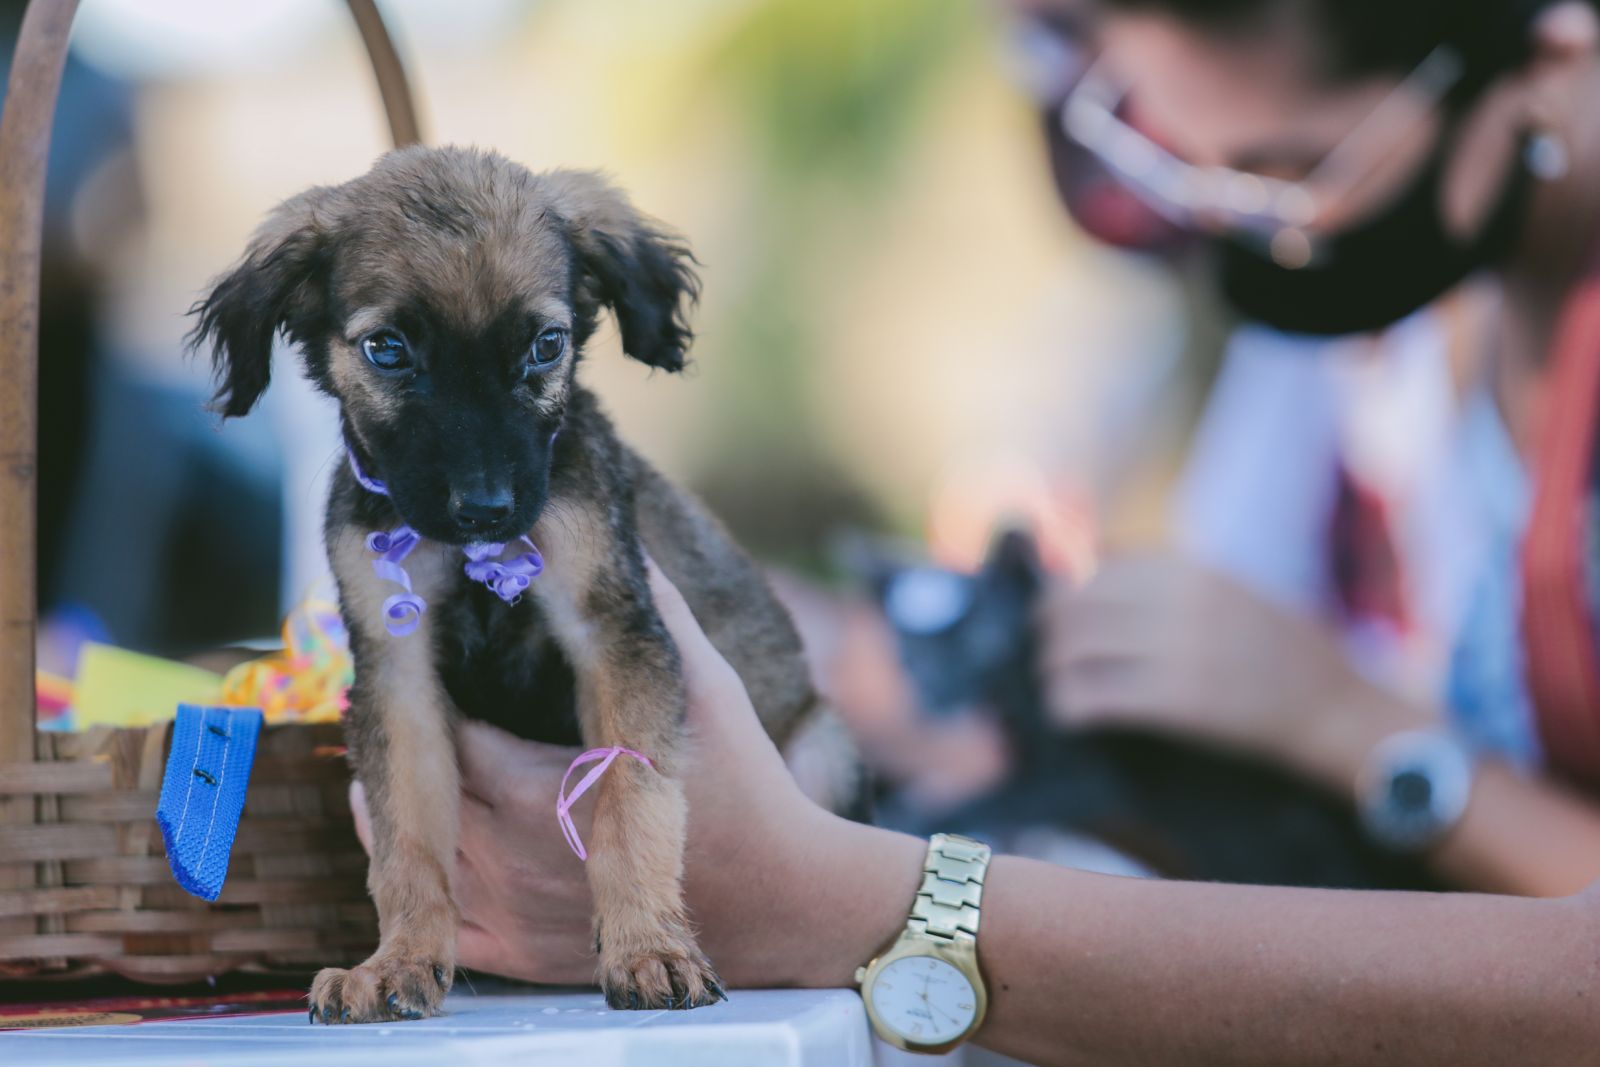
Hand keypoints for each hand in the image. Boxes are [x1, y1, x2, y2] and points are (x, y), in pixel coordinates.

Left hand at [351, 559, 923, 988]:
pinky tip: (430, 852)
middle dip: (413, 748)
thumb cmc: (749, 790)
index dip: (435, 692)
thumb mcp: (708, 688)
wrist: (784, 904)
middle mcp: (512, 858)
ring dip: (396, 816)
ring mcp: (514, 915)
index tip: (434, 660)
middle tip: (406, 705)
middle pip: (417, 796)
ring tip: (405, 770)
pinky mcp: (525, 958)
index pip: (447, 731)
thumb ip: (658, 614)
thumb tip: (626, 543)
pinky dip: (423, 891)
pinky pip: (445, 930)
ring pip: (413, 862)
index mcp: (542, 790)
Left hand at [1039, 554, 1416, 785]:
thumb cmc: (1283, 651)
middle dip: (1049, 630)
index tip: (1059, 612)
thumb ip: (1171, 577)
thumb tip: (1096, 555)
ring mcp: (1179, 648)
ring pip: (1077, 649)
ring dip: (1052, 670)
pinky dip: (1070, 706)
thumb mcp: (1231, 589)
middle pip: (1077, 604)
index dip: (1067, 590)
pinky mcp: (1179, 700)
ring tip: (1052, 685)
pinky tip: (1067, 716)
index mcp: (1193, 569)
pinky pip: (1097, 697)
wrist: (1335, 706)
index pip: (1100, 566)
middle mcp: (1181, 600)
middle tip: (1044, 653)